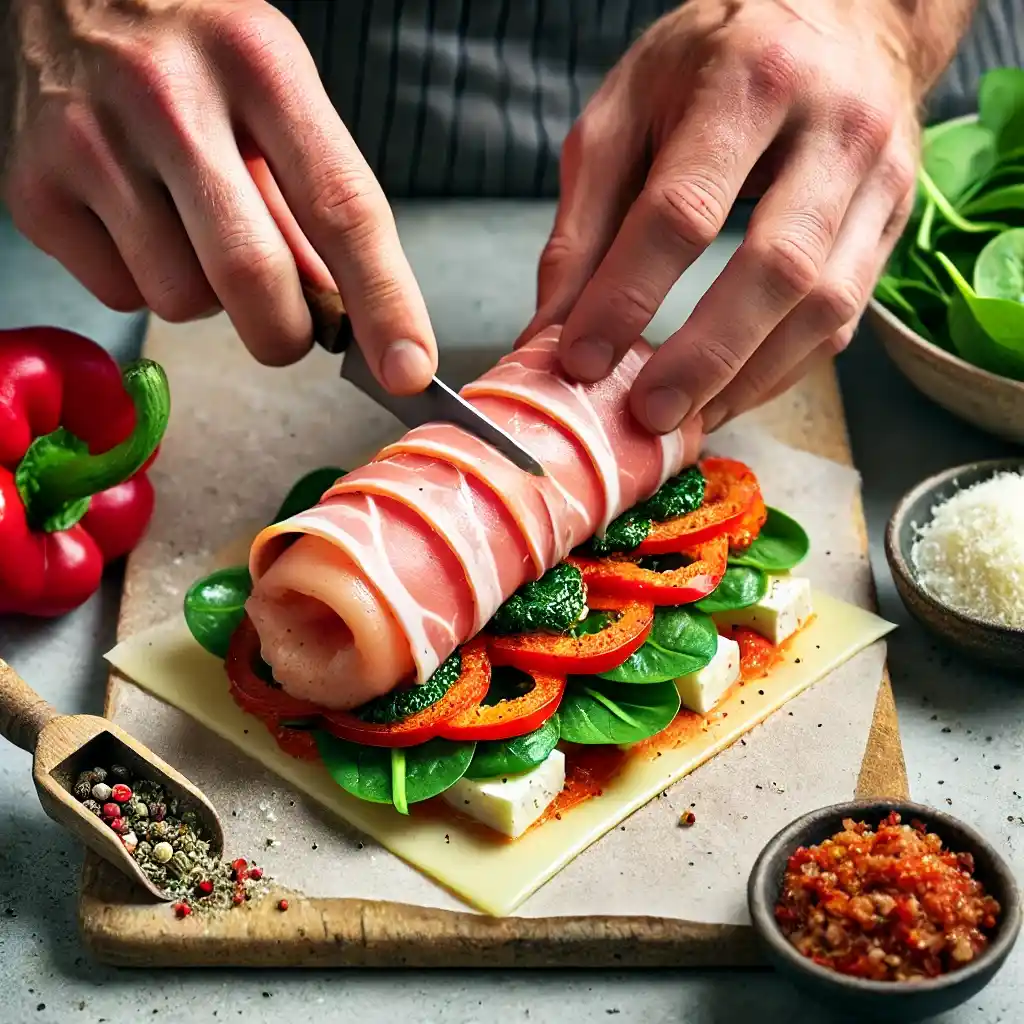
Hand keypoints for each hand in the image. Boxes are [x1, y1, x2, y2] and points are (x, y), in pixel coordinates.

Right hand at [0, 0, 435, 392]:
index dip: (384, 302)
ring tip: (194, 230)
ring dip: (210, 297)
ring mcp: (89, 141)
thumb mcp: (275, 93)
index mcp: (259, 65)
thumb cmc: (193, 48)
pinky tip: (139, 224)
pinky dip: (146, 283)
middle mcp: (169, 97)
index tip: (409, 369)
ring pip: (184, 300)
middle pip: (254, 276)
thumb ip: (315, 205)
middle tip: (290, 324)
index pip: (342, 208)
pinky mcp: (32, 187)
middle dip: (287, 332)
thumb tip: (350, 317)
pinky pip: (122, 296)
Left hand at [523, 0, 921, 432]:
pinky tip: (731, 393)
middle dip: (703, 357)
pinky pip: (845, 317)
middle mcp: (832, 127)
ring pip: (824, 306)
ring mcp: (878, 178)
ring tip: (686, 420)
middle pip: (774, 268)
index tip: (581, 360)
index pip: (683, 209)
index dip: (628, 295)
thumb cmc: (714, 61)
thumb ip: (583, 220)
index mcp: (747, 82)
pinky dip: (783, 369)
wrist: (841, 14)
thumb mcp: (625, 113)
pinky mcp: (894, 221)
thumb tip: (551, 329)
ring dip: (749, 380)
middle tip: (647, 415)